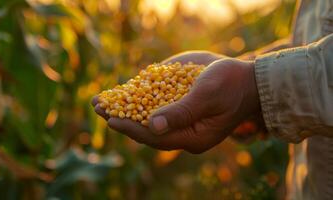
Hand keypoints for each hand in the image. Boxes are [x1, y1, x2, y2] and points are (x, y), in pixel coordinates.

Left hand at [93, 58, 260, 153]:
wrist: (249, 80)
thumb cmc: (232, 85)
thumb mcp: (208, 96)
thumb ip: (182, 112)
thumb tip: (152, 126)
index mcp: (194, 137)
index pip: (156, 137)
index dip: (132, 128)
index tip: (110, 119)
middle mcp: (186, 133)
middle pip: (147, 131)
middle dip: (122, 119)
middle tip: (97, 109)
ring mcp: (183, 123)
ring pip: (148, 121)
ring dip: (125, 110)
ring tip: (101, 103)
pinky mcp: (182, 111)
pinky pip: (156, 110)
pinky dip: (138, 102)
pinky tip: (122, 95)